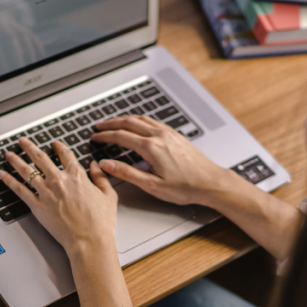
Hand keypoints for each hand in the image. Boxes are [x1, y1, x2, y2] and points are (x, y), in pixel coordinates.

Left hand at [0, 137, 117, 253]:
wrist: (88, 239)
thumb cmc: (99, 222)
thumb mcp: (108, 196)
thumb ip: (101, 178)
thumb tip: (96, 165)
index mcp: (77, 176)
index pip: (65, 155)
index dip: (59, 147)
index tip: (54, 144)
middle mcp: (59, 180)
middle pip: (40, 158)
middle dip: (29, 147)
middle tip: (22, 141)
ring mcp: (46, 192)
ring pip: (27, 171)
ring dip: (16, 160)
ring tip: (9, 155)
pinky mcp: (37, 205)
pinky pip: (20, 190)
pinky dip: (10, 180)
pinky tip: (3, 175)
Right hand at [91, 115, 250, 208]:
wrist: (211, 182)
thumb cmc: (186, 187)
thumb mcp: (152, 186)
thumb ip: (127, 174)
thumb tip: (107, 165)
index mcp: (151, 148)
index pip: (121, 136)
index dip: (105, 136)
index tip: (94, 137)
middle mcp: (160, 136)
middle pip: (129, 122)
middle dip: (111, 123)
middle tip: (98, 126)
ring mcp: (169, 133)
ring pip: (142, 119)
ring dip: (125, 119)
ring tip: (114, 122)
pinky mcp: (176, 135)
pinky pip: (153, 122)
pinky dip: (139, 120)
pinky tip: (138, 125)